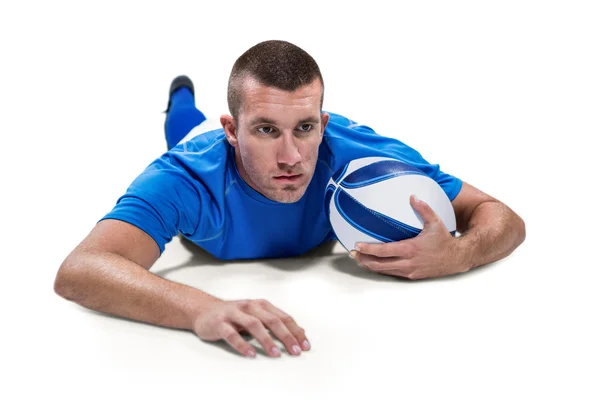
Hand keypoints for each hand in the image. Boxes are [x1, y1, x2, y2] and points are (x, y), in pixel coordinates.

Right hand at [192, 299, 309, 357]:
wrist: (204, 310)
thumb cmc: (233, 315)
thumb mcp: (256, 315)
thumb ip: (275, 322)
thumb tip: (300, 332)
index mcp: (260, 305)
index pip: (282, 317)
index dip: (295, 331)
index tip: (304, 345)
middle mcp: (249, 306)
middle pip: (271, 320)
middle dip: (286, 336)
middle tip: (295, 351)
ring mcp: (234, 313)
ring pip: (254, 325)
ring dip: (267, 340)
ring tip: (276, 354)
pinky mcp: (220, 323)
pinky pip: (232, 334)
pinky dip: (242, 345)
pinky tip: (251, 354)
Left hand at [351, 195, 466, 279]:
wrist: (456, 258)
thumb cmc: (444, 240)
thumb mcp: (435, 222)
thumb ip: (423, 208)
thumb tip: (412, 196)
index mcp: (410, 249)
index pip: (383, 251)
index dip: (368, 250)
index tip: (357, 246)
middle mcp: (408, 262)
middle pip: (379, 264)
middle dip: (363, 260)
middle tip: (352, 254)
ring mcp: (409, 270)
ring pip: (384, 271)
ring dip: (370, 265)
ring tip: (359, 259)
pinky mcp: (411, 275)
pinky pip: (392, 273)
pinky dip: (381, 269)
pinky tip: (374, 264)